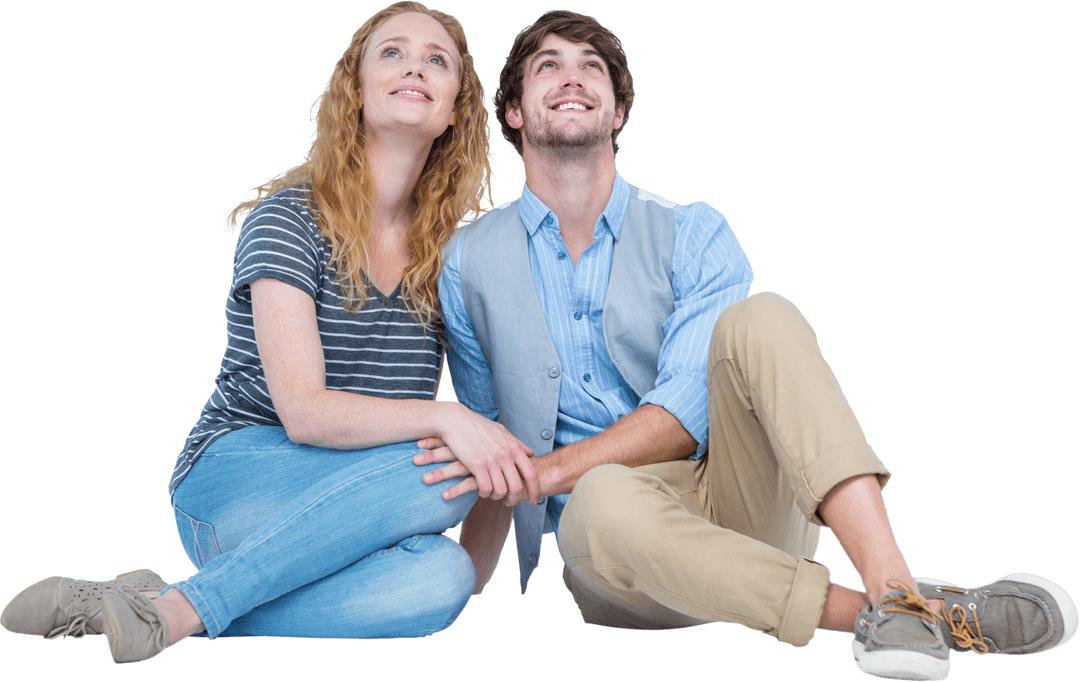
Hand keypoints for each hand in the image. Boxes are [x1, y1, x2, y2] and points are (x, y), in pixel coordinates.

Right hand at [413, 406, 538, 504]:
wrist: (456, 421)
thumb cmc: (479, 426)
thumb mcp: (502, 432)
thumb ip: (518, 444)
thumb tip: (531, 453)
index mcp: (514, 448)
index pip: (531, 474)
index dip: (535, 490)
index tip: (535, 500)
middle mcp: (505, 455)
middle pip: (516, 487)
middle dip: (514, 500)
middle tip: (510, 503)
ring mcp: (491, 460)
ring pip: (500, 491)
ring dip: (497, 498)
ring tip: (493, 496)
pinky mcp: (476, 465)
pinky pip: (485, 489)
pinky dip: (484, 494)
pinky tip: (482, 491)